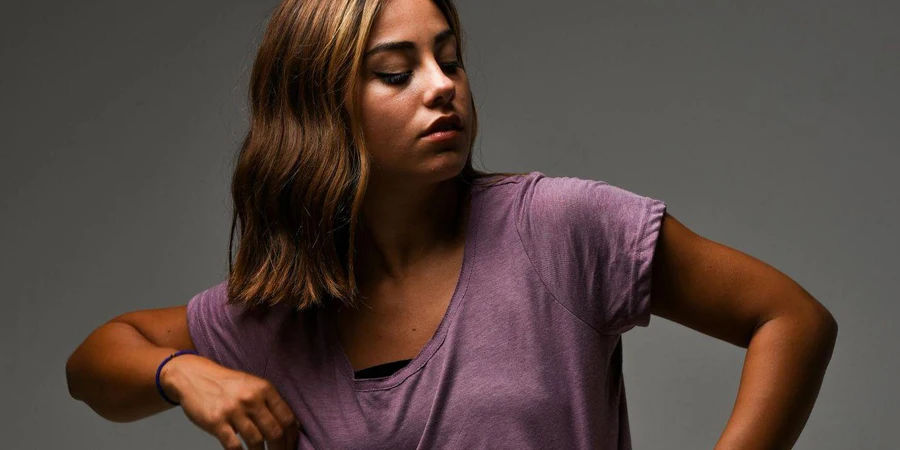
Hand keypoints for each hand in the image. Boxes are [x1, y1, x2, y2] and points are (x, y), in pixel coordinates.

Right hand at [161, 355, 299, 449]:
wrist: (194, 376)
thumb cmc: (226, 384)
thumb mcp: (252, 385)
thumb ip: (269, 403)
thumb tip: (290, 427)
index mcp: (264, 389)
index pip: (287, 417)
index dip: (292, 437)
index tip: (292, 446)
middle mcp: (251, 398)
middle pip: (275, 432)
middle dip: (280, 449)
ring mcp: (233, 410)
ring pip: (256, 441)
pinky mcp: (216, 421)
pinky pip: (234, 446)